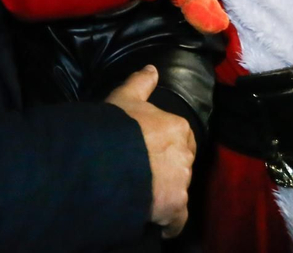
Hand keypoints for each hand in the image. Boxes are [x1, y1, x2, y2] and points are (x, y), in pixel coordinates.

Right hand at [106, 66, 194, 237]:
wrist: (107, 161)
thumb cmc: (115, 128)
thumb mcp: (124, 98)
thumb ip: (141, 83)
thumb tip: (153, 68)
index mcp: (178, 127)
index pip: (181, 138)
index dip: (165, 146)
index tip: (151, 151)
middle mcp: (185, 155)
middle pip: (181, 164)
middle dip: (168, 170)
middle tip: (146, 174)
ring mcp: (181, 182)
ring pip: (179, 191)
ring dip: (167, 194)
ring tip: (146, 197)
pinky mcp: (174, 207)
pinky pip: (178, 220)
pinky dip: (170, 223)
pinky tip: (158, 222)